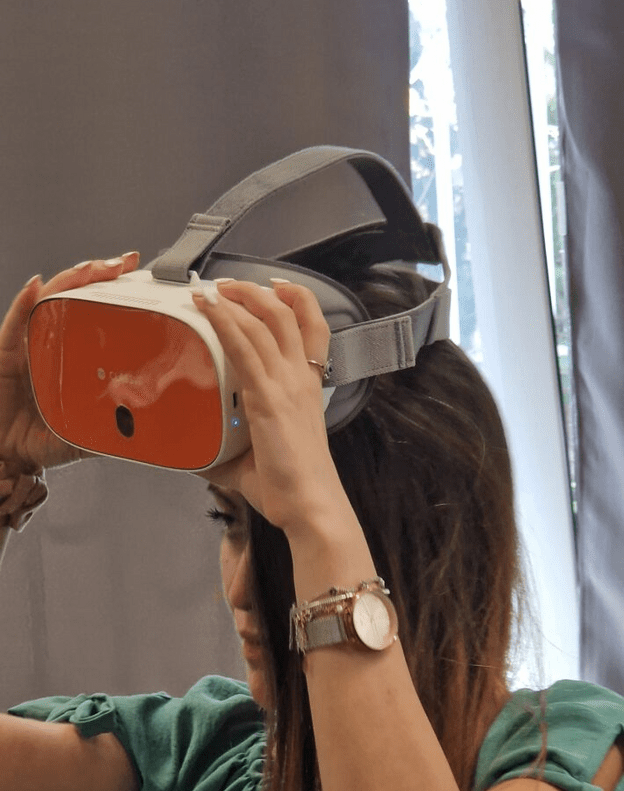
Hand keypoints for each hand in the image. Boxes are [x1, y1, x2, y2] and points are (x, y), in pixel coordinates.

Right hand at [0, 252, 139, 471]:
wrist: (5, 454)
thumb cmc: (35, 439)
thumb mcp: (82, 434)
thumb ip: (109, 428)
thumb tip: (146, 430)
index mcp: (72, 356)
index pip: (96, 314)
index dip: (116, 294)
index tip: (142, 280)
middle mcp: (50, 341)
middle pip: (75, 296)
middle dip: (100, 274)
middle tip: (125, 264)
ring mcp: (27, 342)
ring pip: (49, 299)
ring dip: (71, 279)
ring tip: (94, 268)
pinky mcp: (4, 351)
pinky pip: (15, 321)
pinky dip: (25, 301)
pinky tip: (36, 286)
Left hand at [190, 278, 344, 537]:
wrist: (310, 505)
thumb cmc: (291, 488)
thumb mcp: (257, 460)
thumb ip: (229, 452)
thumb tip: (197, 456)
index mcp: (308, 389)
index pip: (313, 329)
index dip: (297, 299)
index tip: (274, 287)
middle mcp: (301, 379)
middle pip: (287, 314)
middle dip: (256, 291)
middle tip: (228, 285)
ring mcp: (287, 385)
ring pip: (266, 322)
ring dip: (237, 298)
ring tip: (213, 288)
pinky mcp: (268, 398)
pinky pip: (245, 348)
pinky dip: (224, 323)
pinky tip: (208, 309)